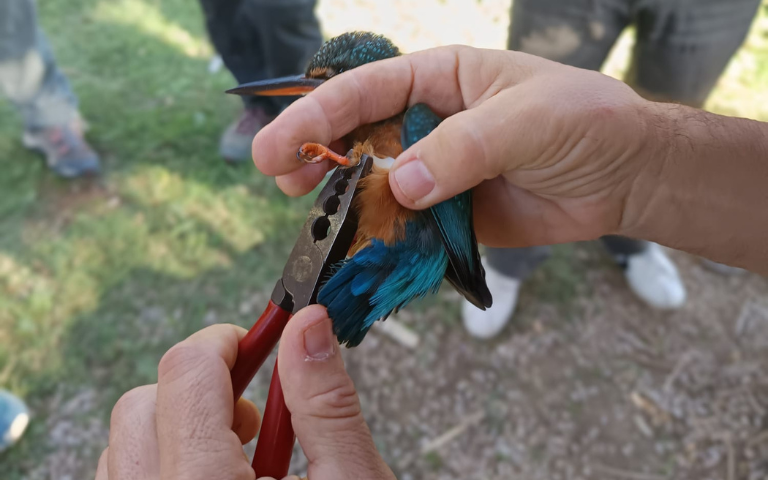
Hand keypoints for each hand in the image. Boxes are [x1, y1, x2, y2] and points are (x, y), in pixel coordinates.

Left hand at [98, 306, 394, 479]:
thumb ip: (327, 404)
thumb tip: (307, 324)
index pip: (186, 372)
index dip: (227, 342)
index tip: (261, 345)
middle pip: (141, 402)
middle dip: (201, 387)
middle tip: (255, 414)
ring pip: (123, 442)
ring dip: (177, 425)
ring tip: (237, 455)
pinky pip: (123, 476)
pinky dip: (161, 459)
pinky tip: (215, 477)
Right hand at [251, 45, 656, 247]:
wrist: (623, 178)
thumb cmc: (585, 124)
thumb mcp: (527, 122)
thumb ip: (462, 149)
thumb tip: (400, 186)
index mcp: (442, 79)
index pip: (370, 88)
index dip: (320, 112)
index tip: (279, 140)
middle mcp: (430, 121)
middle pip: (359, 133)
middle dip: (315, 150)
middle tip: (277, 176)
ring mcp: (437, 169)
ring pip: (375, 181)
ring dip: (339, 195)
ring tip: (303, 208)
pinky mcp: (448, 212)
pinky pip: (406, 222)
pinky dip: (380, 234)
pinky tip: (353, 244)